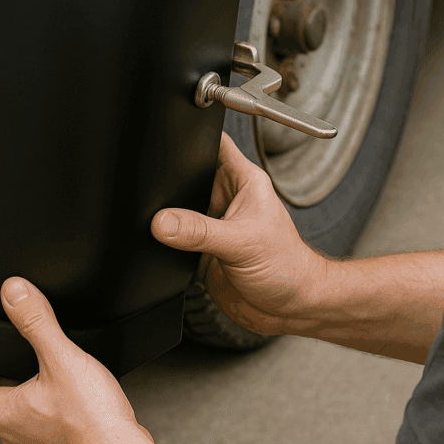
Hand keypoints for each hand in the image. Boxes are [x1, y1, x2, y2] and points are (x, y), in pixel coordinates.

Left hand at [0, 278, 153, 443]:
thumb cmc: (93, 422)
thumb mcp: (61, 358)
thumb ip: (36, 321)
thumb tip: (14, 292)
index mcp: (4, 413)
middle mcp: (13, 433)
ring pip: (14, 412)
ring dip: (16, 389)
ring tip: (27, 367)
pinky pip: (38, 421)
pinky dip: (39, 403)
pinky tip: (61, 392)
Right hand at [151, 133, 329, 336]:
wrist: (290, 310)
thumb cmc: (289, 268)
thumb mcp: (242, 243)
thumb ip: (199, 231)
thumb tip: (163, 221)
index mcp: (244, 181)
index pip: (215, 142)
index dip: (192, 133)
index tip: (166, 135)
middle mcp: (227, 198)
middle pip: (188, 174)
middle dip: (169, 178)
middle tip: (153, 187)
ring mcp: (214, 223)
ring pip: (179, 206)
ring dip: (166, 213)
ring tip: (159, 220)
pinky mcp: (202, 249)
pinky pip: (175, 237)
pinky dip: (165, 241)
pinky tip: (163, 245)